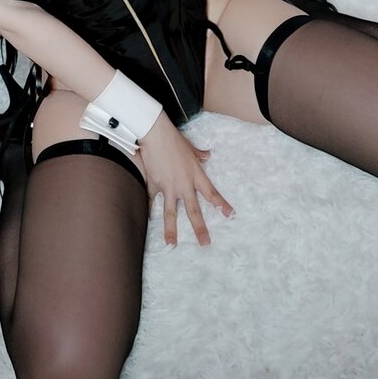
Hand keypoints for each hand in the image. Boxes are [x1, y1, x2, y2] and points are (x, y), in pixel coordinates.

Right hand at [137, 112, 232, 246]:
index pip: (212, 193)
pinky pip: (151, 201)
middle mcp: (184, 184)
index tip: (230, 214)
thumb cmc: (174, 139)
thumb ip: (200, 154)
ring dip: (171, 230)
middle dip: (200, 228)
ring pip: (171, 212)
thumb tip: (208, 155)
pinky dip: (148, 210)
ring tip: (172, 244)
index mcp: (196, 175)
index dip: (221, 204)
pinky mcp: (154, 184)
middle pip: (194, 211)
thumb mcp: (190, 148)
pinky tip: (147, 221)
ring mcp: (168, 187)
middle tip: (205, 243)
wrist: (156, 135)